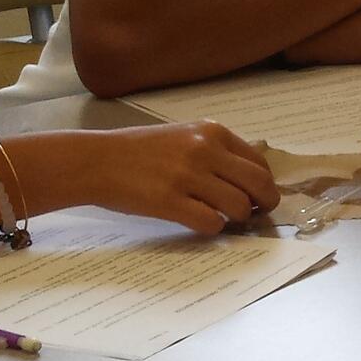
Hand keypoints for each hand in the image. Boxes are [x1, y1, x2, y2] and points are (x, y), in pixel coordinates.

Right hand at [37, 121, 280, 234]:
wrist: (95, 160)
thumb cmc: (138, 151)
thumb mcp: (184, 136)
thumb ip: (216, 151)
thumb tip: (250, 180)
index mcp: (211, 132)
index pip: (259, 163)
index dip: (265, 184)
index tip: (258, 196)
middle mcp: (204, 150)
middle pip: (259, 184)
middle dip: (265, 205)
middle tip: (256, 214)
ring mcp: (187, 176)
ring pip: (239, 206)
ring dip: (238, 219)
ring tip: (225, 219)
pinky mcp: (170, 201)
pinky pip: (211, 223)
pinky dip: (214, 228)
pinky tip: (202, 222)